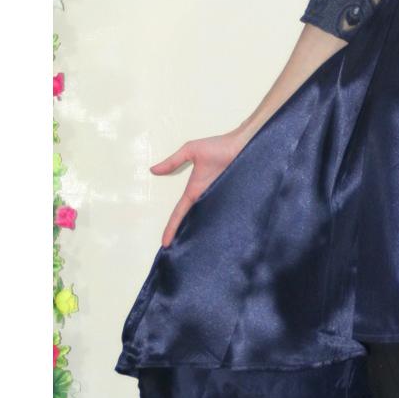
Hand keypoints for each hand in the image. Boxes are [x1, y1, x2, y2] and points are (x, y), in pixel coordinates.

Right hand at [149, 129, 249, 247]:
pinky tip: (223, 239)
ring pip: (211, 221)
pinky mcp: (236, 198)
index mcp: (195, 191)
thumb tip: (153, 170)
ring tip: (199, 254)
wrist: (245, 142)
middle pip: (194, 221)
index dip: (172, 227)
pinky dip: (223, 226)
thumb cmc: (219, 145)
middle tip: (180, 256)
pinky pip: (228, 215)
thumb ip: (174, 161)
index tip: (164, 243)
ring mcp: (222, 199)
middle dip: (186, 237)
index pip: (180, 213)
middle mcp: (208, 198)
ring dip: (205, 234)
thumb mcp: (191, 150)